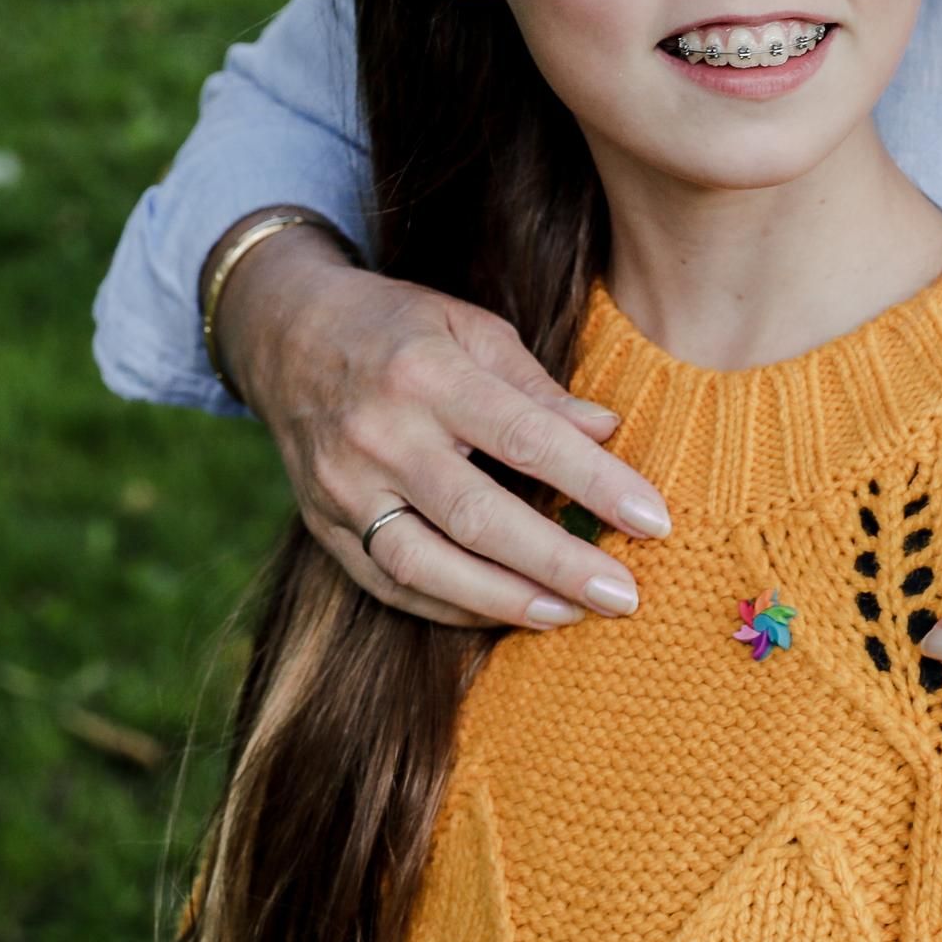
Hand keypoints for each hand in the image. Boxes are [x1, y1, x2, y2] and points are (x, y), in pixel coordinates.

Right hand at [209, 215, 673, 630]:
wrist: (287, 334)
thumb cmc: (400, 326)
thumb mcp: (471, 327)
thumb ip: (537, 387)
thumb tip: (607, 430)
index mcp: (426, 374)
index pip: (526, 438)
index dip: (594, 482)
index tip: (654, 520)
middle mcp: (380, 436)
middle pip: (478, 516)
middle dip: (557, 563)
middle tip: (624, 595)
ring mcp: (343, 487)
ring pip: (426, 565)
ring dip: (505, 600)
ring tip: (572, 615)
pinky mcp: (323, 525)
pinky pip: (389, 584)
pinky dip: (450, 607)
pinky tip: (507, 612)